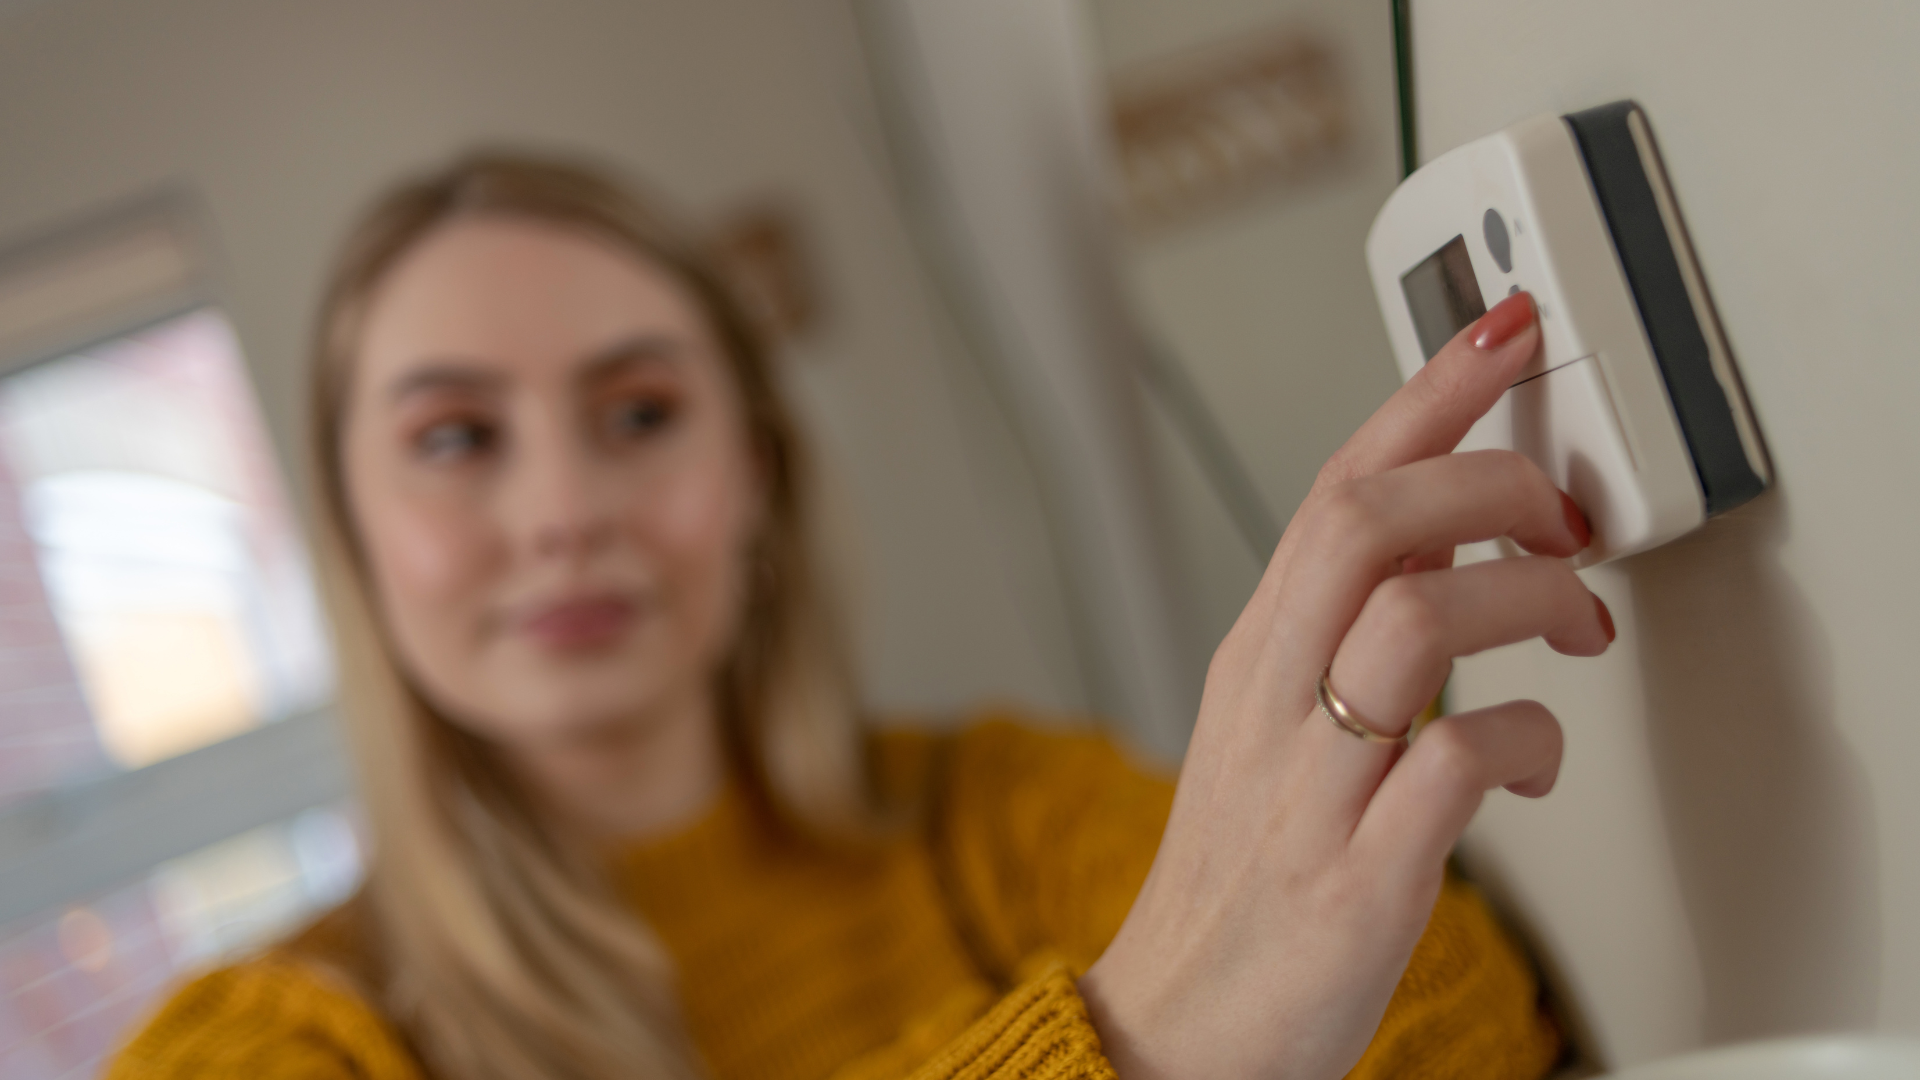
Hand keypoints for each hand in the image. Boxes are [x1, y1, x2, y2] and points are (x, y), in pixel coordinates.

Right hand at [1079, 293, 1612, 1078]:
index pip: (1335, 485)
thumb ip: (1344, 633)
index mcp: (1254, 653)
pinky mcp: (1355, 878)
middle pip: (1364, 523)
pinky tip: (1534, 755)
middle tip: (1561, 510)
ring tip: (1574, 626)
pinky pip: (1456, 767)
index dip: (1426, 394)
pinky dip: (1527, 741)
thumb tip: (1446, 546)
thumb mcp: (1270, 726)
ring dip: (1525, 597)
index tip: (1500, 330)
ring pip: (1412, 621)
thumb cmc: (1240, 873)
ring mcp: (1309, 786)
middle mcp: (1273, 700)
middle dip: (1488, 478)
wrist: (1175, 1021)